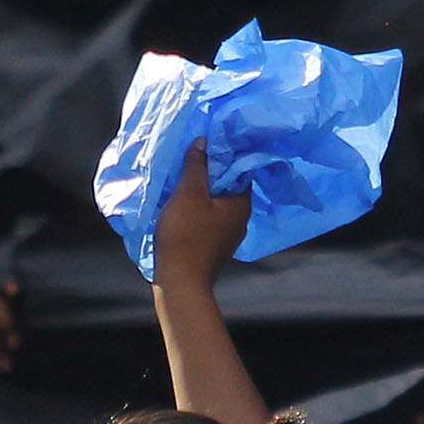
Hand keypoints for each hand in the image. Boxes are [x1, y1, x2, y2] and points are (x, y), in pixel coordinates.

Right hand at [151, 139, 249, 288]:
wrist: (180, 283)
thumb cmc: (185, 236)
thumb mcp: (188, 193)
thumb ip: (197, 165)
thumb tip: (204, 141)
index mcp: (242, 203)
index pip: (240, 169)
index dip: (223, 155)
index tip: (206, 147)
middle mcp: (242, 218)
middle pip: (228, 187)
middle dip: (211, 174)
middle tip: (191, 162)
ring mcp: (230, 235)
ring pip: (218, 204)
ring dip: (203, 194)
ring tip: (184, 184)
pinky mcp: (216, 247)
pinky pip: (210, 220)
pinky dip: (200, 211)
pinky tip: (183, 209)